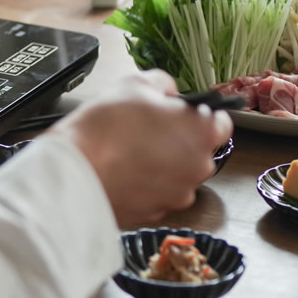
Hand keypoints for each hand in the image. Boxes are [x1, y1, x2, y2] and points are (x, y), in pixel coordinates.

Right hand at [49, 69, 232, 226]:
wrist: (76, 168)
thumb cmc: (106, 126)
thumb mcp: (135, 83)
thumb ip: (163, 84)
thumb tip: (169, 94)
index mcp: (201, 132)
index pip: (221, 122)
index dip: (198, 114)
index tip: (179, 112)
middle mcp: (199, 167)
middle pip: (198, 150)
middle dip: (178, 140)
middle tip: (145, 129)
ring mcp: (178, 194)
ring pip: (178, 174)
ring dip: (162, 164)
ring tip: (128, 152)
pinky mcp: (156, 213)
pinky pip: (157, 194)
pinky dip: (145, 184)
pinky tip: (121, 171)